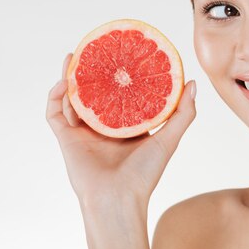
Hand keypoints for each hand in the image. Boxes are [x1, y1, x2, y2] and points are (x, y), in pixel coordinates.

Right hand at [45, 53, 196, 205]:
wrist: (118, 200)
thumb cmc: (144, 175)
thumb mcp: (169, 139)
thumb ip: (183, 113)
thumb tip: (192, 83)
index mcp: (124, 126)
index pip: (119, 94)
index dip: (119, 75)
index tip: (122, 54)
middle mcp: (102, 126)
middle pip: (94, 92)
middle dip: (92, 71)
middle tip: (94, 49)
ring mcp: (83, 132)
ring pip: (71, 98)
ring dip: (70, 77)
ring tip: (74, 57)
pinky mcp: (66, 139)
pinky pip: (55, 113)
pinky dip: (56, 96)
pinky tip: (64, 82)